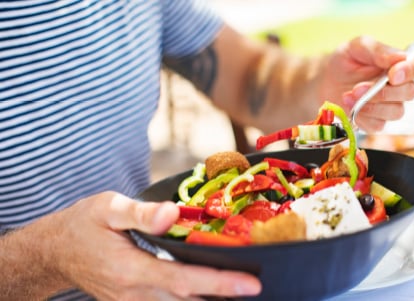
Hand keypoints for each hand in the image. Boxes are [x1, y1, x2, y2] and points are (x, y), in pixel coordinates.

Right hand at [50, 191, 260, 299]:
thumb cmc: (83, 225)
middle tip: (262, 291)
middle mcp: (136, 294)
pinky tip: (212, 296)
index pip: (184, 280)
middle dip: (226, 300)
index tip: (252, 284)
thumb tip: (171, 213)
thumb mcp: (107, 208)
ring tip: (244, 293)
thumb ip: (140, 213)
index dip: (220, 283)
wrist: (55, 252)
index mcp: (131, 269)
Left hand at [318, 35, 413, 131]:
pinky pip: (379, 125)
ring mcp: (391, 105)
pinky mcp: (377, 121)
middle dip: (384, 92)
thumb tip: (399, 58)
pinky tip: (350, 106)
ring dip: (371, 105)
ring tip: (349, 95)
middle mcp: (402, 86)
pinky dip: (362, 116)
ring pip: (396, 111)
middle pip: (411, 92)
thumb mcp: (357, 47)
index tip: (394, 74)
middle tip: (358, 87)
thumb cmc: (346, 61)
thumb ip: (378, 50)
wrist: (325, 80)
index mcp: (402, 64)